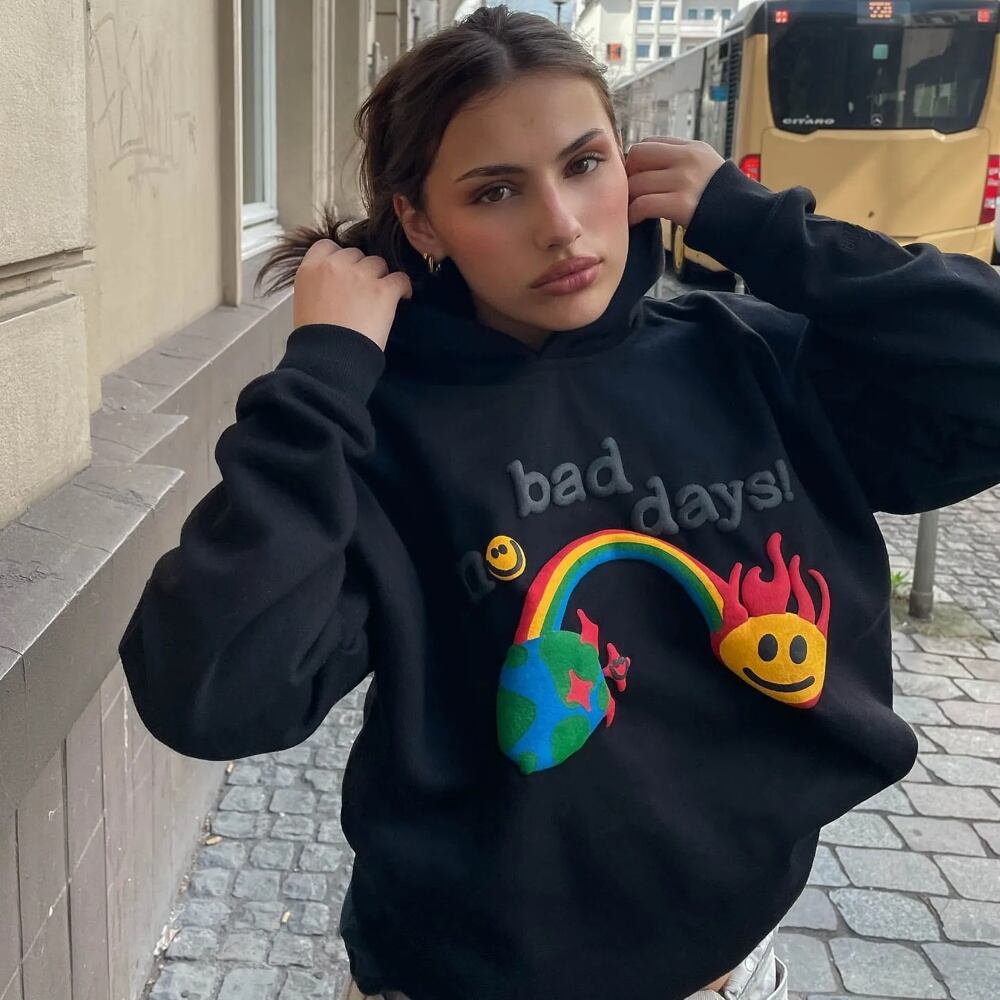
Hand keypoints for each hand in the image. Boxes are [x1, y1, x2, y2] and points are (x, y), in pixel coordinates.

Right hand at [292, 240, 412, 351]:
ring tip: (379, 299)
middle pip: (355, 254)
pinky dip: (403, 288)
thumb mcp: (305, 302)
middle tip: (361, 293)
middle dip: (360, 270)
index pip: (327, 246)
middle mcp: (335, 265)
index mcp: (311, 268)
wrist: (329, 358)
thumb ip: (318, 284)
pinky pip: (400, 279)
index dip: (339, 258)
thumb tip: (334, 286)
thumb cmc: (315, 339)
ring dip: (380, 278)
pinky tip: (402, 298)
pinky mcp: (383, 290)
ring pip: (378, 263)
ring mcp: (360, 275)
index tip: (344, 273)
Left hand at [624, 137, 725, 229]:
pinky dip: (633, 214)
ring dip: (629, 199)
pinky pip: (643, 204)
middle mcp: (688, 158)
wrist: (751, 220)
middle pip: (637, 157)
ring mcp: (685, 180)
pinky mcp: (681, 204)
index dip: (635, 161)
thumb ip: (683, 164)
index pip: (649, 143)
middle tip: (629, 195)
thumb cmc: (726, 202)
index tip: (634, 178)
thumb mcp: (708, 169)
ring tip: (630, 211)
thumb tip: (650, 170)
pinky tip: (634, 221)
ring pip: (637, 182)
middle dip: (627, 176)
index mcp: (693, 148)